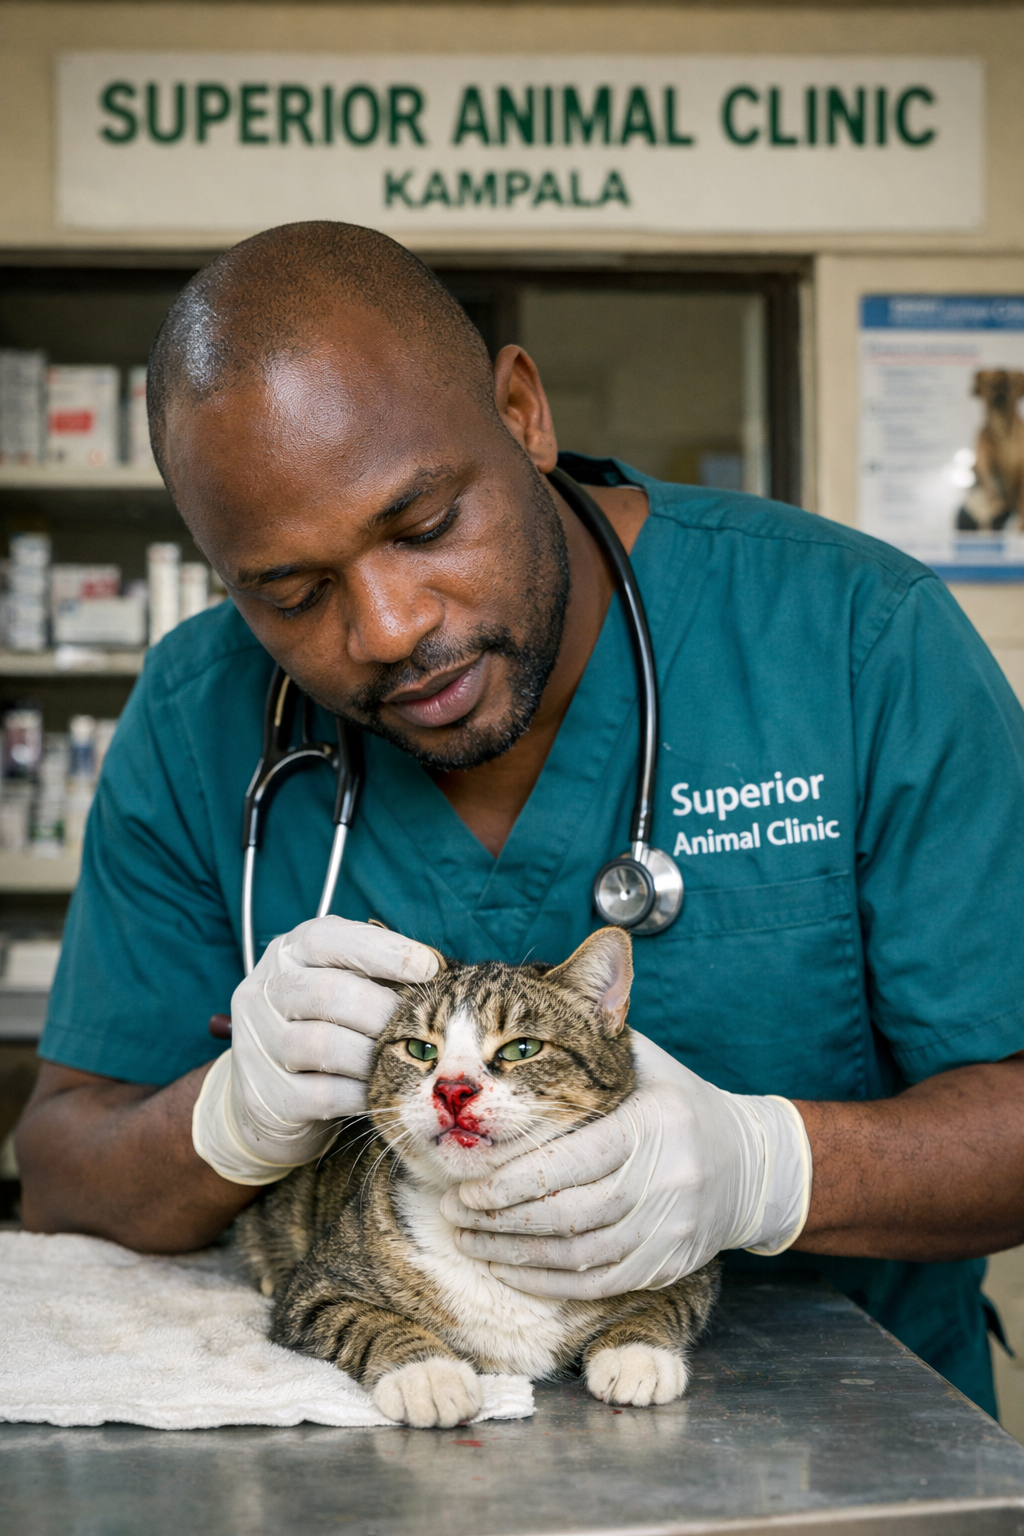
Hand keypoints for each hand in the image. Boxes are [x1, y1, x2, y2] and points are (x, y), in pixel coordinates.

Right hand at [192, 916, 438, 1184]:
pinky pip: (325, 1094)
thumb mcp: (342, 986)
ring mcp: (257, 1045)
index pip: (325, 938)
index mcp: (286, 954)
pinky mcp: (267, 1096)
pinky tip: (384, 1091)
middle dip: (385, 1011)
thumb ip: (375, 974)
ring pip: (324, 1045)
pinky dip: (363, 1094)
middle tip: (423, 1028)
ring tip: (407, 1061)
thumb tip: (437, 970)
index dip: (381, 949)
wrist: (269, 1098)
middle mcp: (263, 992)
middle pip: (328, 992)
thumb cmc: (325, 1027)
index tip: (428, 967)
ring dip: (375, 1056)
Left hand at [440, 1032, 810, 1297]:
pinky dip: (546, 1281)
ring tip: (468, 1239)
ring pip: (578, 1254)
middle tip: (456, 1210)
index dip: (512, 1178)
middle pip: (569, 1212)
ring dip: (514, 1253)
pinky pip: (598, 1282)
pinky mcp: (669, 1266)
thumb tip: (525, 1010)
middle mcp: (666, 1180)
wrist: (749, 1165)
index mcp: (652, 1124)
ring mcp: (670, 1229)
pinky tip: (507, 1267)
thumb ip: (591, 1043)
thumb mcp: (645, 1064)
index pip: (571, 1159)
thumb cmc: (677, 1103)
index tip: (467, 1182)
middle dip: (502, 1217)